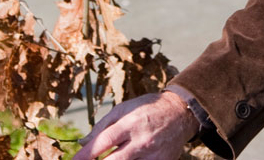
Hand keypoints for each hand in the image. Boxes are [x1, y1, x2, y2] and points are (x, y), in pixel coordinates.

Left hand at [73, 91, 198, 159]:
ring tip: (111, 158)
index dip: (87, 153)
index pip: (104, 140)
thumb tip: (83, 142)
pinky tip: (128, 158)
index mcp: (131, 123)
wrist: (180, 114)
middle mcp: (142, 141)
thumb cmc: (148, 109)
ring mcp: (153, 155)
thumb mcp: (124, 109)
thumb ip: (103, 125)